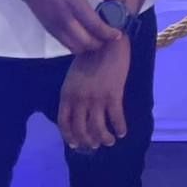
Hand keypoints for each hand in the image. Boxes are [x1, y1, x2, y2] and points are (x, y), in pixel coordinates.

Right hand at [23, 0, 124, 52]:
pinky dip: (78, 46)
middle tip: (109, 37)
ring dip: (89, 47)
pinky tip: (84, 38)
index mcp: (74, 3)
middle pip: (86, 42)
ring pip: (76, 48)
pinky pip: (67, 45)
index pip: (94, 25)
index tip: (118, 34)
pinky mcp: (50, 31)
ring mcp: (56, 27)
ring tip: (98, 39)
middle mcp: (65, 19)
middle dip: (101, 43)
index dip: (108, 33)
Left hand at [58, 35, 130, 149]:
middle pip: (81, 130)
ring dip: (105, 139)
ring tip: (110, 141)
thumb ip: (73, 94)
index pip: (64, 123)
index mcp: (67, 94)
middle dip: (89, 141)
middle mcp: (79, 100)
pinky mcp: (113, 95)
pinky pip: (116, 118)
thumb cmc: (89, 56)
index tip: (76, 144)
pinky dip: (119, 128)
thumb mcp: (73, 77)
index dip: (70, 137)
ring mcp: (96, 98)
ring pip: (98, 129)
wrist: (105, 42)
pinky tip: (122, 131)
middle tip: (96, 144)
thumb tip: (79, 112)